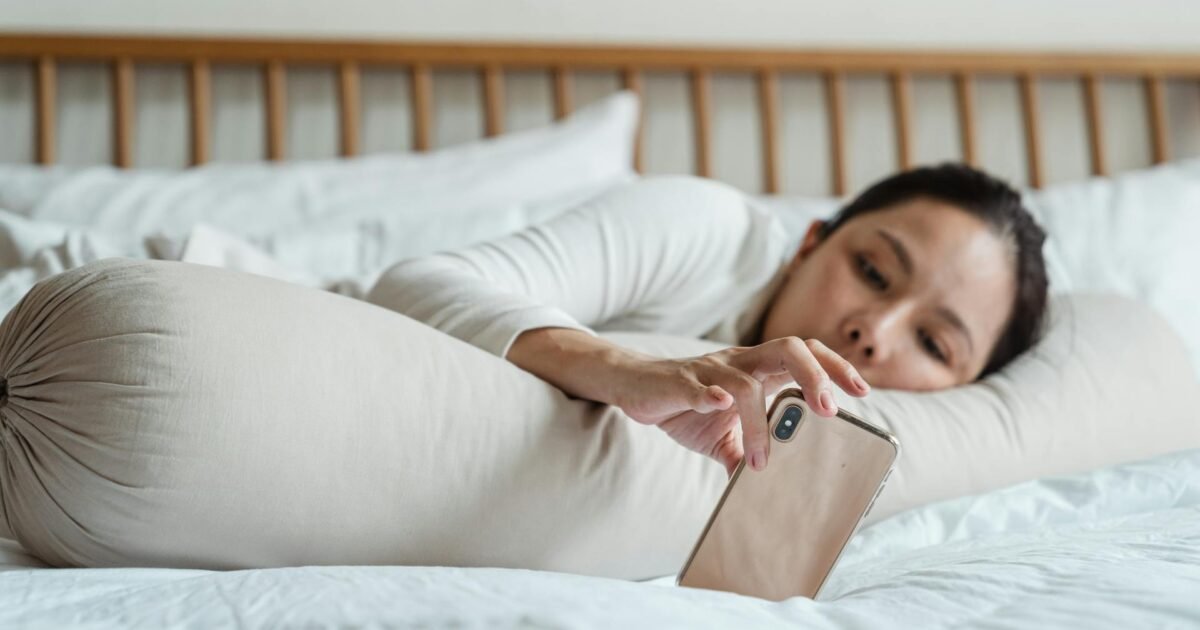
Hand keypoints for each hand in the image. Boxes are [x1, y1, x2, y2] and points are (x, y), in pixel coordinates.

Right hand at [609, 337, 869, 474]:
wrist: (633, 387)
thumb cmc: (684, 405)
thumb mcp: (721, 436)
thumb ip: (746, 452)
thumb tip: (765, 490)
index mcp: (757, 369)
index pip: (806, 355)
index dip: (836, 368)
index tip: (862, 393)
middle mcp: (740, 362)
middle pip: (789, 348)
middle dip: (815, 375)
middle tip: (829, 411)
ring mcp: (709, 369)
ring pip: (745, 381)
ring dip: (760, 420)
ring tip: (766, 457)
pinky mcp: (678, 382)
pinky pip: (698, 385)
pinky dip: (710, 396)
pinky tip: (718, 407)